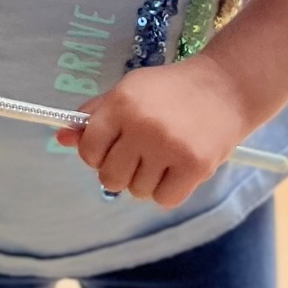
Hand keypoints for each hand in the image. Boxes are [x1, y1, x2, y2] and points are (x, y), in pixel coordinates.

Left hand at [56, 58, 249, 207]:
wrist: (226, 87)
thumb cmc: (170, 90)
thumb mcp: (129, 91)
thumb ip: (95, 115)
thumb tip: (61, 138)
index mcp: (121, 104)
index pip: (88, 150)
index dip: (97, 154)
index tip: (112, 147)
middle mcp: (142, 126)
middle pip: (110, 178)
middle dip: (121, 171)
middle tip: (140, 154)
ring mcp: (169, 148)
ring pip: (137, 191)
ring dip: (147, 180)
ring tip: (164, 156)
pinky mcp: (195, 166)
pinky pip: (164, 200)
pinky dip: (169, 190)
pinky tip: (178, 168)